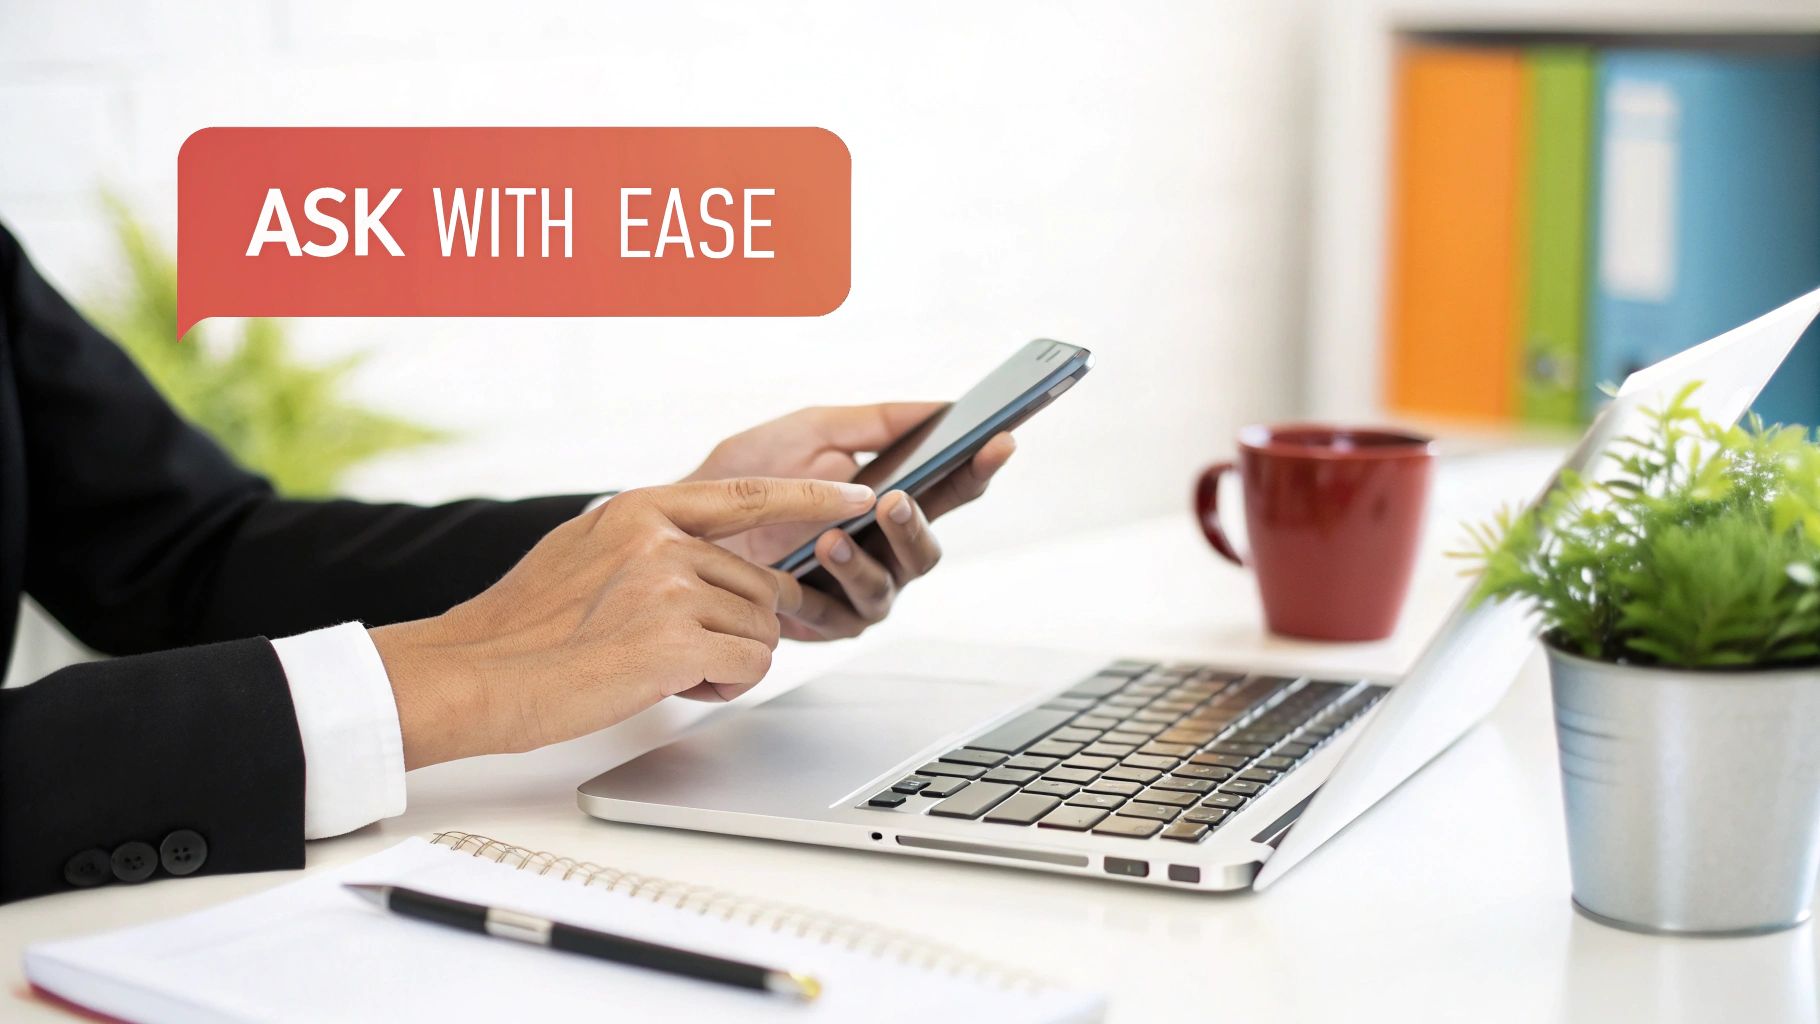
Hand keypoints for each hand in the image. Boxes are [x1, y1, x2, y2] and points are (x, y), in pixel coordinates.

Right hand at [369, 477, 872, 768]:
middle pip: (762, 583)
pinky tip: (670, 684)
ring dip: (729, 659)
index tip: (858, 492)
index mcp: (641, 509)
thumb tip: (698, 553)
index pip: (747, 493)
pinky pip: (751, 665)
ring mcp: (670, 586)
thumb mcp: (584, 550)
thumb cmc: (525, 627)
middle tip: (680, 649)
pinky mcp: (677, 640)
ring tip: (660, 666)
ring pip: (762, 628)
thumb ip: (647, 541)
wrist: (478, 674)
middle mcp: (661, 539)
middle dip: (741, 625)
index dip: (810, 497)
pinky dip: (723, 685)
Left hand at [682, 404, 1015, 640]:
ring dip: (865, 558)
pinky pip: (840, 613)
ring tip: (832, 536)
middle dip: (916, 524)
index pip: (951, 487)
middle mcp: (885, 552)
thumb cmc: (747, 476)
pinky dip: (827, 586)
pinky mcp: (825, 622)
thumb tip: (941, 407)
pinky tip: (811, 560)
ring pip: (889, 584)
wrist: (684, 521)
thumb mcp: (812, 430)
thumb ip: (876, 421)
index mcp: (891, 500)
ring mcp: (858, 590)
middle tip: (897, 499)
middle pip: (928, 546)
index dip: (980, 466)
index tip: (1000, 439)